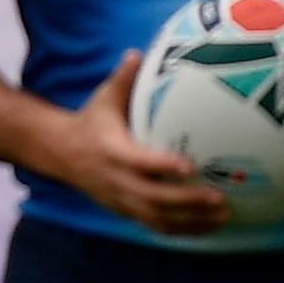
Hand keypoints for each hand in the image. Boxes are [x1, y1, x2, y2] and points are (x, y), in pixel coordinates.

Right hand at [54, 60, 234, 238]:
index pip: (138, 162)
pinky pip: (156, 226)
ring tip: (224, 215)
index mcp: (111, 151)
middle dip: (188, 201)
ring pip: (157, 217)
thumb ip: (123, 79)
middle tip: (221, 197)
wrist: (59, 153)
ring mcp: (120, 199)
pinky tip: (209, 226)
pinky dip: (184, 229)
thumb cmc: (91, 122)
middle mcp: (115, 180)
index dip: (162, 167)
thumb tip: (137, 53)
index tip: (189, 166)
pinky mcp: (125, 211)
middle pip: (153, 198)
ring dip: (192, 220)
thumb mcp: (103, 99)